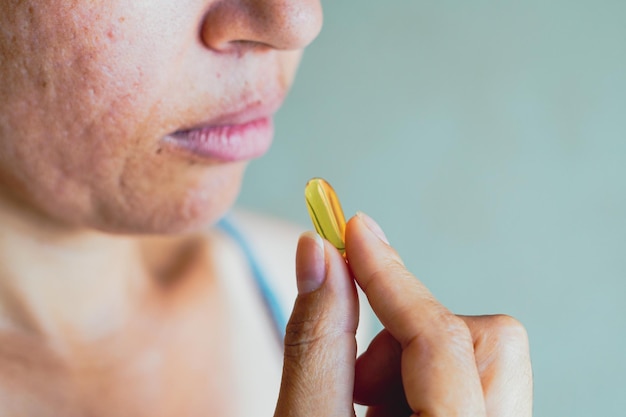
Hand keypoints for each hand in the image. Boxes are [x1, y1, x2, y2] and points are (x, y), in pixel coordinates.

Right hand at [275, 213, 531, 416]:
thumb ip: (315, 341)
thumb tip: (317, 254)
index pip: (438, 341)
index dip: (390, 276)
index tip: (353, 228)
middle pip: (490, 342)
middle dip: (412, 338)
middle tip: (359, 379)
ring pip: (484, 357)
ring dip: (413, 365)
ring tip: (368, 411)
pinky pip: (475, 379)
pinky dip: (424, 382)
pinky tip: (389, 416)